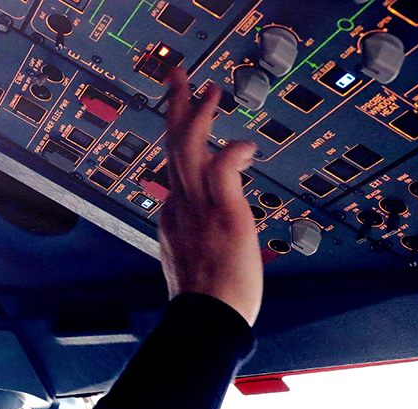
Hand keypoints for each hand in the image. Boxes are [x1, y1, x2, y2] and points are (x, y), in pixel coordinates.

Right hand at [159, 69, 262, 326]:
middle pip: (173, 146)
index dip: (182, 141)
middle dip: (176, 108)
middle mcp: (180, 207)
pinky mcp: (224, 214)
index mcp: (172, 218)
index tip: (187, 121)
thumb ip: (200, 242)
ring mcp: (199, 209)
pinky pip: (223, 169)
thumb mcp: (196, 265)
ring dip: (198, 114)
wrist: (204, 322)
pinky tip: (245, 145)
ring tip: (208, 89)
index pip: (175, 170)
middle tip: (178, 78)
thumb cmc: (205, 305)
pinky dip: (232, 151)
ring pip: (190, 149)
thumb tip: (210, 236)